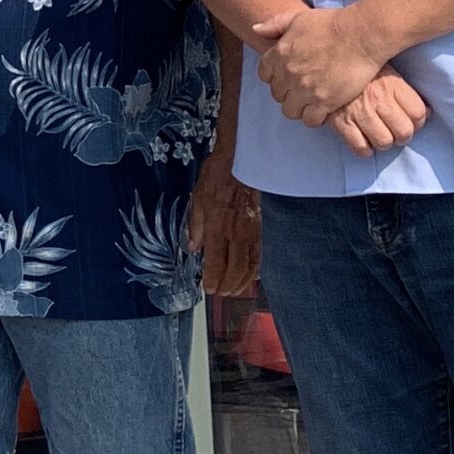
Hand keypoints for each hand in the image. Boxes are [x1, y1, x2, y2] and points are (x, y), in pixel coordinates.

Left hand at [186, 156, 258, 297]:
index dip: (213, 278)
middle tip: (222, 294)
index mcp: (218, 226)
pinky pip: (259, 253)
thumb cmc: (216, 176)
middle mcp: (236, 232)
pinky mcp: (260, 226)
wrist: (240, 160)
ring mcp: (251, 230)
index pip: (216, 260)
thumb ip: (195, 226)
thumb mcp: (197, 198)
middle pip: (236, 268)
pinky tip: (252, 274)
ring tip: (236, 290)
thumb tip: (193, 248)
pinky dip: (256, 268)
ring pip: (251, 264)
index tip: (209, 289)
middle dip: (229, 285)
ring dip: (244, 281)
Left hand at [252, 2, 387, 123]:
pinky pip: (310, 120)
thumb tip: (255, 29)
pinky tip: (323, 109)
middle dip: (287, 93)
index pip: (264, 74)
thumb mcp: (299, 18)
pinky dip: (314, 117)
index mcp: (279, 53)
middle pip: (277, 94)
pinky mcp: (324, 101)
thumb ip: (275, 24)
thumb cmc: (332, 24)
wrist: (360, 36)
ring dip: (299, 107)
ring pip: (290, 110)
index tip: (287, 77)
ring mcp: (305, 89)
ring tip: (311, 102)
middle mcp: (288, 73)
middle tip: (302, 90)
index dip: (275, 77)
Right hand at [325, 67, 429, 157]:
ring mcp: (358, 112)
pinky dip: (364, 149)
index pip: (418, 113)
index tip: (413, 119)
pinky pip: (359, 147)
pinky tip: (363, 140)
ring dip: (384, 142)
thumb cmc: (357, 66)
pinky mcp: (340, 122)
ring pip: (384, 142)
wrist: (323, 60)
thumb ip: (404, 89)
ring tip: (379, 134)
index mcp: (391, 83)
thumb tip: (427, 113)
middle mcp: (377, 99)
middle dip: (403, 135)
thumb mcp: (384, 67)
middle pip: (404, 131)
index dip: (419, 120)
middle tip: (396, 130)